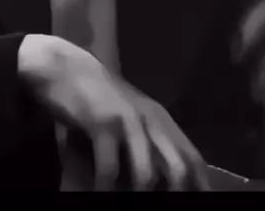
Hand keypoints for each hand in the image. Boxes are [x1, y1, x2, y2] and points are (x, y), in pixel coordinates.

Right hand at [18, 34, 208, 190]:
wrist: (64, 67)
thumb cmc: (94, 99)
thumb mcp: (127, 118)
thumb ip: (143, 142)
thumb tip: (157, 179)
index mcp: (161, 120)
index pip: (192, 158)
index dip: (200, 184)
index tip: (199, 200)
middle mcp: (151, 120)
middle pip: (178, 169)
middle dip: (175, 194)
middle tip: (161, 207)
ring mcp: (129, 120)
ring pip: (146, 174)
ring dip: (137, 196)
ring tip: (124, 204)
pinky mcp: (104, 123)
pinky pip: (110, 169)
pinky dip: (105, 189)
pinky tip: (98, 194)